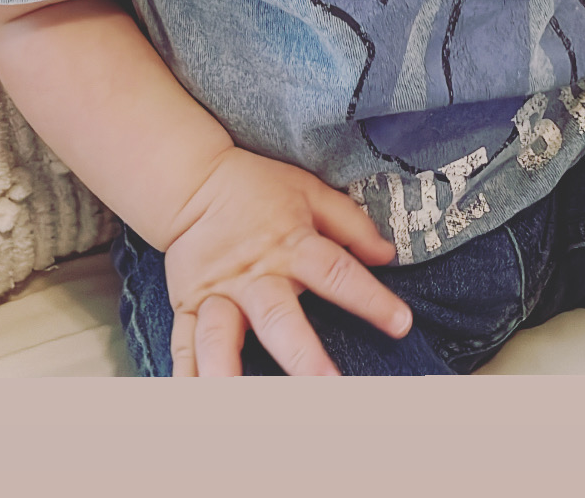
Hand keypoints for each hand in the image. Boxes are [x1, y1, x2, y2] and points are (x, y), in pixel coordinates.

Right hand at [162, 146, 412, 376]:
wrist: (192, 180)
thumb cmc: (257, 189)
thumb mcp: (308, 192)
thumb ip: (350, 224)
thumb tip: (388, 254)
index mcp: (290, 245)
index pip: (336, 272)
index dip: (370, 298)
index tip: (400, 324)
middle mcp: (254, 276)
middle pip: (278, 317)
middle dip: (301, 354)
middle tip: (326, 386)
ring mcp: (217, 295)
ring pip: (220, 336)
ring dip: (227, 371)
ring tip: (233, 404)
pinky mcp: (188, 307)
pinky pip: (184, 345)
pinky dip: (186, 375)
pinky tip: (192, 401)